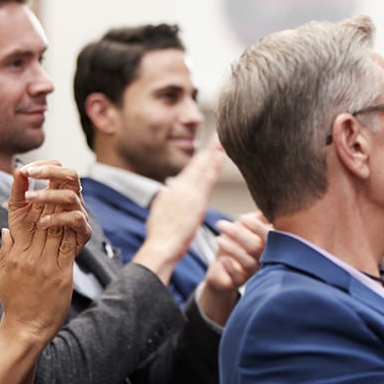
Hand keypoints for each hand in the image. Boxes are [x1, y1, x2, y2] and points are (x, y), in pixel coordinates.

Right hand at [0, 160, 89, 343]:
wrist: (25, 329)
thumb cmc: (15, 303)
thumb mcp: (6, 272)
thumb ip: (8, 248)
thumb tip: (8, 228)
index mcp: (15, 251)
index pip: (16, 216)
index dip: (19, 192)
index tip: (21, 172)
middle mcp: (28, 254)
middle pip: (37, 215)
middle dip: (44, 190)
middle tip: (51, 169)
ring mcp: (44, 263)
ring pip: (54, 225)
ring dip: (60, 202)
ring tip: (66, 183)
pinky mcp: (60, 273)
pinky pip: (68, 245)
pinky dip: (73, 227)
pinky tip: (79, 212)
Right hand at [135, 141, 226, 279]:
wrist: (161, 246)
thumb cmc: (161, 238)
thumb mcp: (161, 215)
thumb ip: (167, 202)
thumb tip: (168, 194)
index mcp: (171, 192)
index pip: (190, 173)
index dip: (200, 160)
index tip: (208, 150)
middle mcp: (178, 188)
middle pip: (196, 165)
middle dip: (208, 150)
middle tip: (219, 136)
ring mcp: (187, 193)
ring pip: (202, 168)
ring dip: (212, 153)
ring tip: (222, 140)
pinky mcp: (196, 201)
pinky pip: (207, 179)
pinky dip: (213, 165)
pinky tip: (220, 155)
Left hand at [198, 211, 269, 324]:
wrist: (221, 273)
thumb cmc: (235, 247)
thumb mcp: (244, 230)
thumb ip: (255, 218)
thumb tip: (263, 205)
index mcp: (268, 245)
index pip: (269, 235)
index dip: (257, 227)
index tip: (241, 218)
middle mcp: (264, 259)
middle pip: (257, 247)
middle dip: (239, 234)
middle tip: (221, 224)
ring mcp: (254, 273)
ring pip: (249, 262)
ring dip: (233, 249)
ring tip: (218, 239)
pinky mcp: (240, 283)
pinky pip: (238, 277)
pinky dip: (230, 267)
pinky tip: (222, 258)